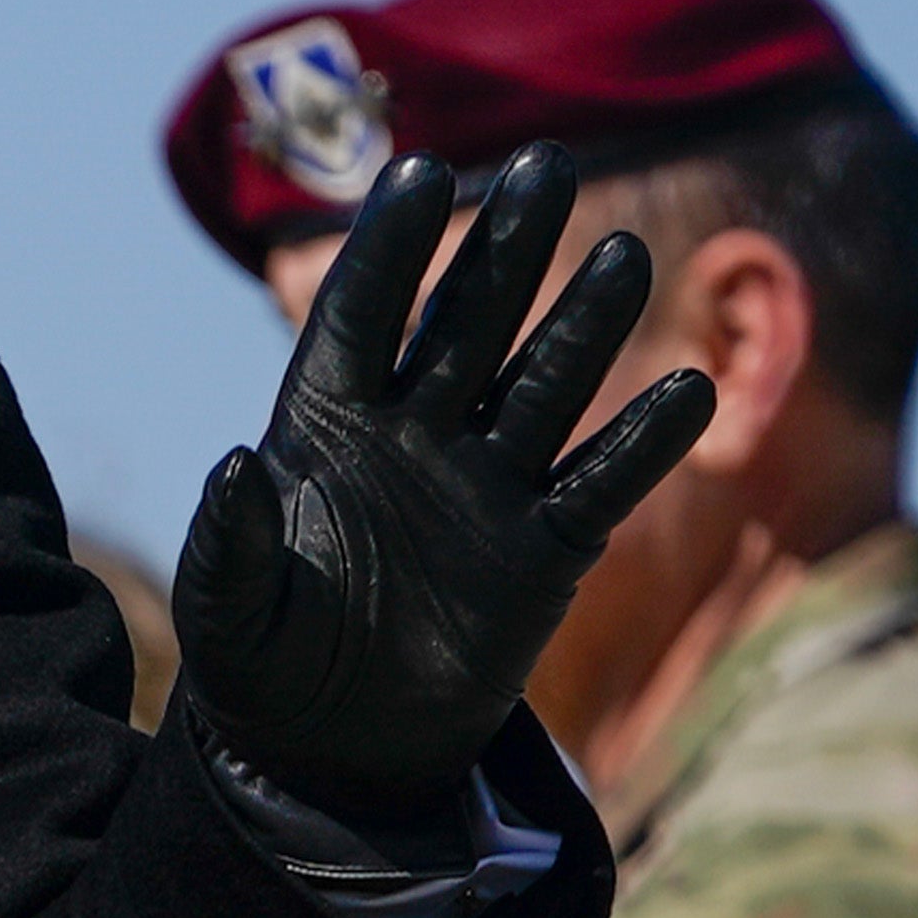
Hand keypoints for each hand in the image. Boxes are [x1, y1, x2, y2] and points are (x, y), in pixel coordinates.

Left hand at [169, 143, 712, 820]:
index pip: (363, 316)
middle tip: (550, 163)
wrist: (334, 754)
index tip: (421, 171)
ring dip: (585, 324)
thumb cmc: (263, 670)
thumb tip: (235, 464)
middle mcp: (416, 435)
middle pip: (469, 322)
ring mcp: (485, 485)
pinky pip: (601, 484)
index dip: (392, 247)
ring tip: (623, 252)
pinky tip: (689, 391)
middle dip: (507, 247)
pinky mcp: (544, 550)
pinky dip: (643, 443)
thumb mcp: (229, 616)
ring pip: (545, 384)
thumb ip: (230, 542)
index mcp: (327, 428)